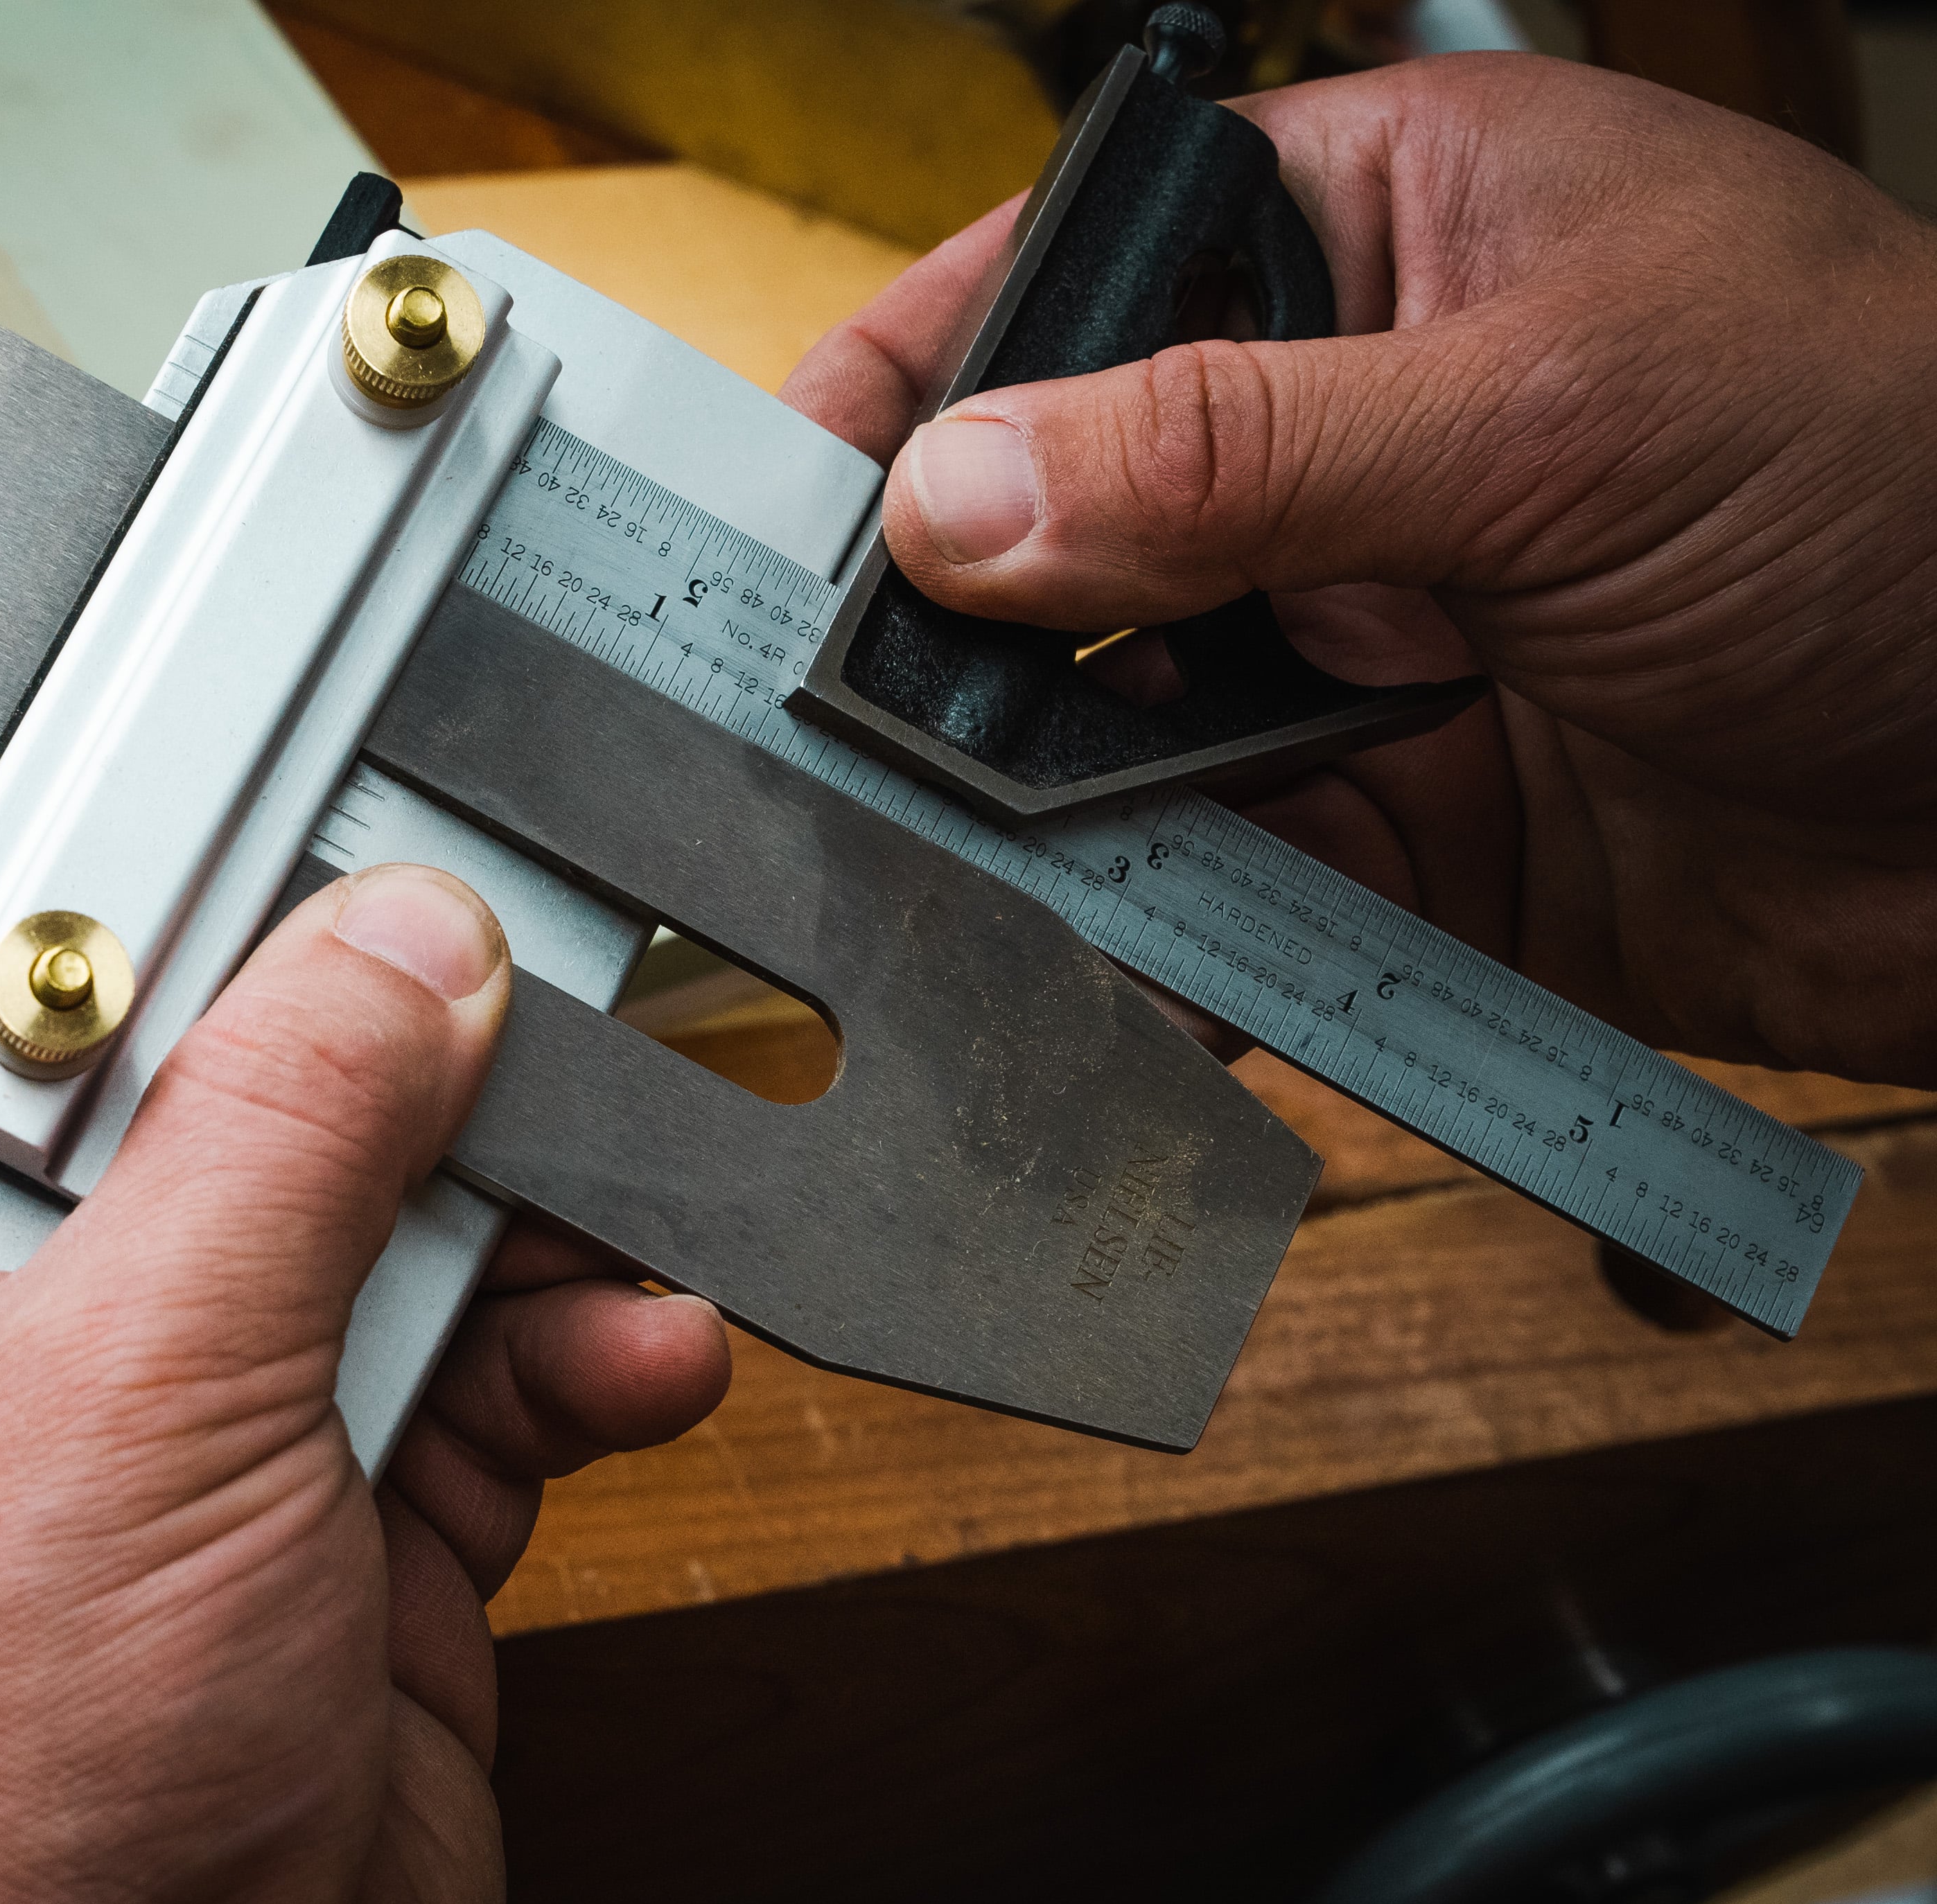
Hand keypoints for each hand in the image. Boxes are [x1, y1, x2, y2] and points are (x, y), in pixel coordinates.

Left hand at [0, 827, 730, 1903]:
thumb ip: (275, 1141)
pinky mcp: (336, 1535)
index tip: (115, 732)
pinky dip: (562, 1350)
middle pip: (163, 1089)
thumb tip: (393, 949)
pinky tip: (626, 1339)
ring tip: (584, 1163)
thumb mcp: (129, 1392)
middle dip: (324, 1027)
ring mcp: (172, 1444)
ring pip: (348, 1225)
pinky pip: (470, 1376)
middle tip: (449, 936)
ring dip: (486, 1197)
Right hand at [782, 54, 1936, 1086]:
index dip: (920, 382)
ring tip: (936, 856)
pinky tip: (1080, 958)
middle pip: (1065, 520)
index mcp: (1389, 237)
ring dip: (1032, 795)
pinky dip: (1143, 929)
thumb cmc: (1917, 481)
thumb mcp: (1562, 407)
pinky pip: (1218, 878)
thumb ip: (1241, 453)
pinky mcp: (1404, 824)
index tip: (787, 504)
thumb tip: (965, 497)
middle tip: (832, 719)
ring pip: (1117, 719)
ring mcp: (1367, 639)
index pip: (1081, 279)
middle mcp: (1351, 436)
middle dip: (950, 627)